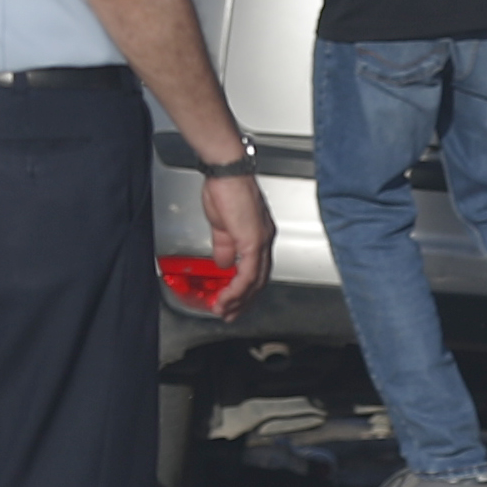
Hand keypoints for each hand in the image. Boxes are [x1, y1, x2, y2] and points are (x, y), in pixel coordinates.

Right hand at [195, 174, 273, 315]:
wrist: (226, 173)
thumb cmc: (225, 189)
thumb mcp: (222, 226)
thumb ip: (223, 247)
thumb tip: (224, 264)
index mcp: (258, 235)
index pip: (258, 270)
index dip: (246, 289)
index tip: (233, 300)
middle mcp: (264, 239)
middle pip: (260, 280)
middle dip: (244, 301)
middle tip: (230, 313)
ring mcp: (261, 241)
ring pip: (256, 281)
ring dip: (238, 299)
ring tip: (224, 310)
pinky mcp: (253, 241)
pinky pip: (248, 273)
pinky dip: (237, 289)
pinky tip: (227, 297)